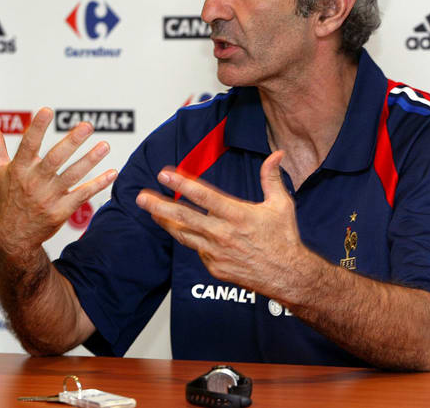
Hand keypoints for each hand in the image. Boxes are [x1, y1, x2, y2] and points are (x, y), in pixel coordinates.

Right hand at [0, 107, 117, 256]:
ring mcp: (49, 198)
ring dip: (90, 160)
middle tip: (87, 126)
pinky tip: (112, 172)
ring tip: (105, 145)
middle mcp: (34, 183)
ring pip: (73, 176)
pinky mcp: (62, 211)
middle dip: (72, 142)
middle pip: (55, 159)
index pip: (28, 145)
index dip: (37, 128)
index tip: (47, 110)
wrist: (13, 236)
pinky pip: (83, 195)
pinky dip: (98, 184)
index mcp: (18, 170)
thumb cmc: (6, 196)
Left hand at [135, 151, 308, 297]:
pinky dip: (192, 240)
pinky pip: (198, 251)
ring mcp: (216, 253)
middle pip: (184, 217)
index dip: (182, 183)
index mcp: (237, 215)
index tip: (165, 174)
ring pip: (184, 235)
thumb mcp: (282, 204)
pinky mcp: (215, 268)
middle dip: (159, 205)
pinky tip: (186, 231)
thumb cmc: (284, 239)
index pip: (203, 196)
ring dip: (167, 222)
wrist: (288, 275)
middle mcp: (223, 234)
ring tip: (152, 212)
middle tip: (141, 197)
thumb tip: (276, 154)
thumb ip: (271, 178)